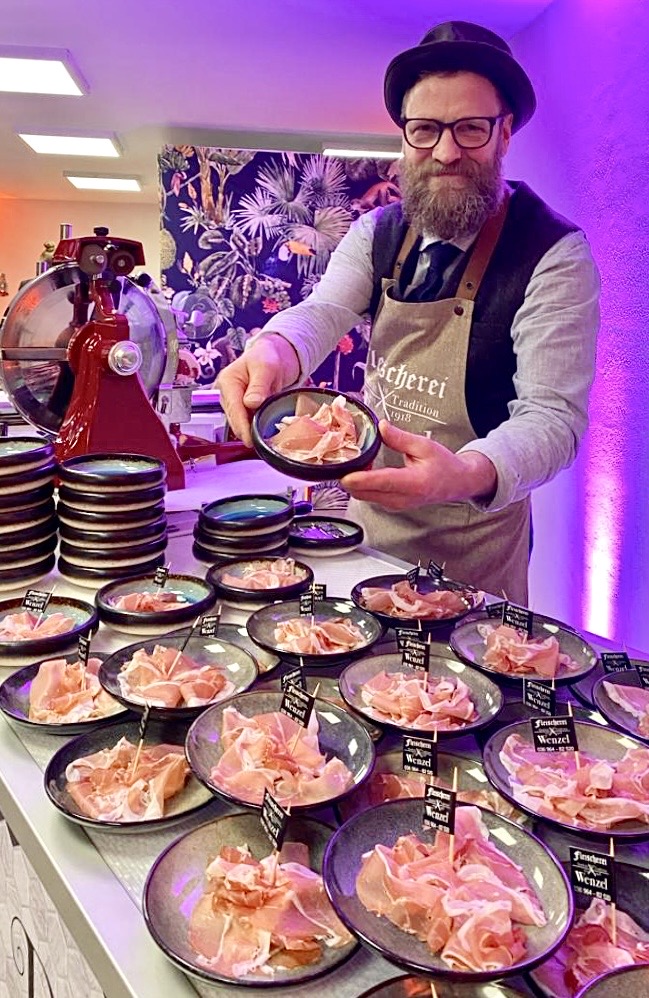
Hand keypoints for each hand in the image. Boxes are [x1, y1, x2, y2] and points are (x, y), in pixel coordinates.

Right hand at [216, 334, 299, 446]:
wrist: (274, 356)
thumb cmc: (267, 356)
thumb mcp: (265, 367)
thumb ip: (258, 385)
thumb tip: (251, 403)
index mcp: (228, 382)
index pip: (233, 409)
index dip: (242, 426)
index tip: (250, 440)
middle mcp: (228, 395)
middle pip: (235, 420)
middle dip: (248, 432)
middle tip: (265, 442)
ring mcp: (235, 404)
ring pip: (242, 424)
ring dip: (253, 431)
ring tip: (268, 439)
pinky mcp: (244, 410)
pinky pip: (249, 423)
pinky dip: (258, 428)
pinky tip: (268, 433)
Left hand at [340, 419, 496, 509]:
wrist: (455, 483)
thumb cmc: (444, 465)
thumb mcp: (425, 446)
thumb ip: (400, 438)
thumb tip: (381, 427)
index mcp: (414, 483)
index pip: (382, 483)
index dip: (360, 479)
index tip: (345, 474)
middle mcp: (402, 498)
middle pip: (365, 493)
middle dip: (350, 477)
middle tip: (348, 457)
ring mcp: (395, 505)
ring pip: (364, 496)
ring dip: (355, 481)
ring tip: (356, 461)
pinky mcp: (391, 505)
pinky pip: (369, 496)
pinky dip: (362, 485)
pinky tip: (365, 470)